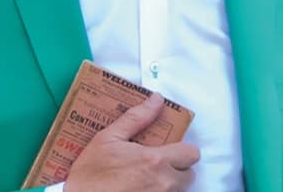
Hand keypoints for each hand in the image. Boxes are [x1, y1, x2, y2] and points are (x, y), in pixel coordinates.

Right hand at [63, 93, 199, 191]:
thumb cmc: (90, 173)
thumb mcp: (108, 138)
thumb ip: (136, 118)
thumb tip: (157, 99)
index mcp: (155, 160)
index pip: (192, 153)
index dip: (183, 150)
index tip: (169, 149)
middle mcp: (164, 183)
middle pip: (189, 175)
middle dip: (178, 169)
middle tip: (157, 165)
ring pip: (179, 190)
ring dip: (169, 184)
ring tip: (146, 180)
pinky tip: (141, 191)